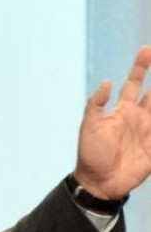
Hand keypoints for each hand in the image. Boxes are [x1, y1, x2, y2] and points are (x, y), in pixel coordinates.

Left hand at [74, 45, 150, 198]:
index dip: (140, 67)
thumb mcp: (88, 127)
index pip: (134, 83)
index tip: (147, 49)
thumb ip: (95, 104)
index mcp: (122, 110)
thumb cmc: (90, 154)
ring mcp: (150, 132)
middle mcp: (139, 118)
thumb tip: (105, 82)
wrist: (98, 182)